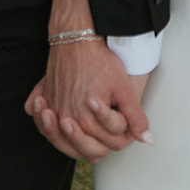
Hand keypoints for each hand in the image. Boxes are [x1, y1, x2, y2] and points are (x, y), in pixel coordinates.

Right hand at [24, 37, 151, 161]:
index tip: (116, 123)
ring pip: (61, 143)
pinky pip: (42, 125)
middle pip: (83, 150)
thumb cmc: (99, 61)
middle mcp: (66, 118)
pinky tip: (55, 120)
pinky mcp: (45, 100)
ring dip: (69, 141)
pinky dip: (48, 128)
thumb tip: (147, 140)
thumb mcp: (123, 89)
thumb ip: (135, 117)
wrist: (76, 38)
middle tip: (100, 131)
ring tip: (78, 129)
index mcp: (87, 120)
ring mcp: (54, 110)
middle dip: (94, 144)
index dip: (115, 139)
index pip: (103, 148)